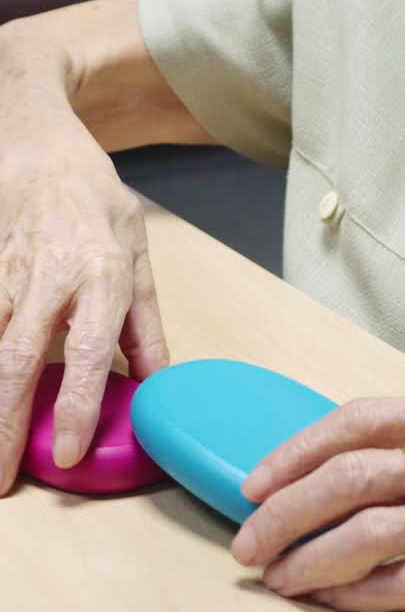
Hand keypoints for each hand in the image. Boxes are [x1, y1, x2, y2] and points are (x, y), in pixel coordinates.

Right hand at [0, 135, 169, 494]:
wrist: (43, 157)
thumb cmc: (98, 205)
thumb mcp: (139, 253)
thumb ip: (146, 324)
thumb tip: (157, 383)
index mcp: (102, 274)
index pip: (90, 350)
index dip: (79, 404)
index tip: (69, 450)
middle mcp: (52, 280)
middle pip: (21, 360)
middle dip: (7, 423)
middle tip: (2, 479)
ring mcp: (11, 280)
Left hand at [232, 385, 404, 609]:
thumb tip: (357, 446)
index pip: (356, 420)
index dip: (296, 448)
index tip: (258, 475)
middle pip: (346, 478)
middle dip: (284, 509)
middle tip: (248, 534)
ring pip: (365, 537)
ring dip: (309, 560)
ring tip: (277, 573)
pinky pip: (404, 590)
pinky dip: (356, 598)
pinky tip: (328, 601)